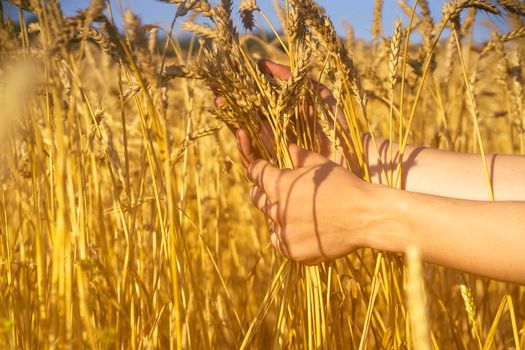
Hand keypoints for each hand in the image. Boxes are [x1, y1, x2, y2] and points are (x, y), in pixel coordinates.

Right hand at [217, 59, 346, 165]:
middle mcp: (282, 140)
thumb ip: (295, 81)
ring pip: (250, 144)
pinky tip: (241, 133)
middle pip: (250, 124)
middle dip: (232, 107)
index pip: (260, 109)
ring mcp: (280, 158)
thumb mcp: (321, 97)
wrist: (361, 160)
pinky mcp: (281, 175)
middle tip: (215, 92)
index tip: (229, 80)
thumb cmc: (344, 127)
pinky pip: (257, 163)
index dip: (243, 96)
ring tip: (222, 105)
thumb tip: (266, 65)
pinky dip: (247, 149)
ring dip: (234, 126)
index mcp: (290, 122)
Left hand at [240, 130, 372, 263]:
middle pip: (258, 198)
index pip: (256, 173)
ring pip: (269, 220)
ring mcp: (284, 231)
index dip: (257, 169)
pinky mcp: (292, 250)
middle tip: (269, 190)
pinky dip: (283, 235)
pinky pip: (278, 241)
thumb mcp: (321, 165)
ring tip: (290, 211)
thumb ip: (300, 156)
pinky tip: (294, 229)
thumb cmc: (345, 185)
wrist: (365, 217)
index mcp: (280, 184)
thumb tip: (288, 147)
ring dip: (275, 214)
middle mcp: (277, 208)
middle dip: (262, 191)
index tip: (260, 169)